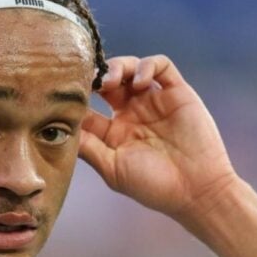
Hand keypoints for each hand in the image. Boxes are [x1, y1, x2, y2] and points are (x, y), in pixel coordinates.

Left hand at [80, 55, 239, 220]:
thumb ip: (87, 146)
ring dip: (118, 67)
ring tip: (112, 80)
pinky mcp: (178, 93)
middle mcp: (132, 114)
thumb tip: (59, 126)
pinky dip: (148, 65)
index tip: (65, 94)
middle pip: (107, 81)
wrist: (198, 190)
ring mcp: (155, 101)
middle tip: (90, 81)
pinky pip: (161, 66)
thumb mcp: (112, 169)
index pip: (88, 106)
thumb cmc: (154, 187)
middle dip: (96, 75)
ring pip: (131, 68)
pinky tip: (141, 82)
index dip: (76, 97)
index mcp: (113, 133)